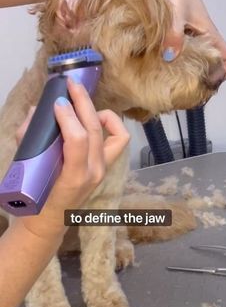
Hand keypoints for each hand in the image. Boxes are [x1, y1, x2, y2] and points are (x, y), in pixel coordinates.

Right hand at [16, 78, 129, 236]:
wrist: (48, 221)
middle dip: (82, 102)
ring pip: (112, 131)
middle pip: (95, 129)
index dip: (68, 116)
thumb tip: (35, 111)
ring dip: (97, 111)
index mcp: (74, 178)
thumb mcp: (27, 169)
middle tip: (70, 85)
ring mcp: (103, 169)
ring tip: (80, 101)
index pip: (78, 140)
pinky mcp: (106, 165)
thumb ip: (29, 138)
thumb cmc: (35, 198)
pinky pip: (118, 139)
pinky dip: (111, 124)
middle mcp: (94, 172)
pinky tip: (95, 117)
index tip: (56, 101)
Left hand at [153, 0, 225, 77]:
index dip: (222, 72)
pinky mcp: (173, 33)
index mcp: (208, 31)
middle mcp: (200, 35)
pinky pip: (178, 51)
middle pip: (209, 61)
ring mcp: (187, 35)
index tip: (209, 84)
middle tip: (186, 91)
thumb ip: (173, 33)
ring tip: (172, 84)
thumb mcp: (175, 11)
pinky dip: (172, 61)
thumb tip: (171, 57)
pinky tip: (160, 67)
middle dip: (201, 77)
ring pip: (193, 58)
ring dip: (186, 70)